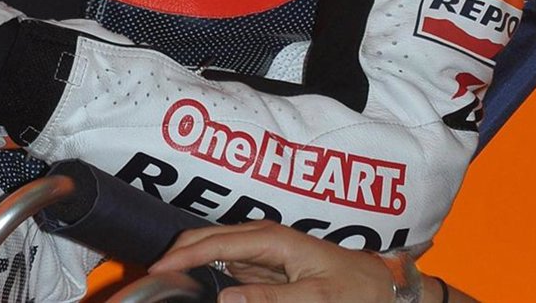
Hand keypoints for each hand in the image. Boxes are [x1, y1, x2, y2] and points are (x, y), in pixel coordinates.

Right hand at [151, 223, 395, 302]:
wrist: (383, 288)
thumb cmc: (354, 291)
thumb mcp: (315, 300)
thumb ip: (269, 299)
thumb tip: (222, 297)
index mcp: (273, 239)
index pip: (216, 240)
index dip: (184, 254)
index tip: (158, 269)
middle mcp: (265, 238)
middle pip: (211, 238)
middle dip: (180, 252)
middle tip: (152, 277)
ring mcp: (266, 251)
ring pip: (216, 249)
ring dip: (190, 259)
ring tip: (164, 278)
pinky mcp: (269, 266)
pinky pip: (229, 263)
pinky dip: (207, 269)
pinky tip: (194, 281)